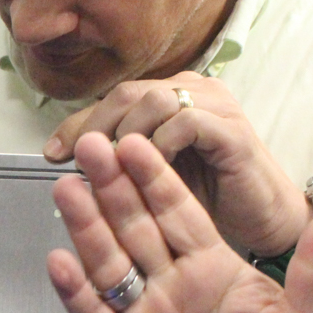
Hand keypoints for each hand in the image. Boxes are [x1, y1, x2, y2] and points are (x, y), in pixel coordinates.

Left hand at [44, 73, 311, 254]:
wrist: (260, 220)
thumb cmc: (204, 198)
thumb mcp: (147, 177)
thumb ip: (114, 160)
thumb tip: (62, 155)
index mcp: (169, 98)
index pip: (113, 99)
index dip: (79, 125)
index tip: (52, 155)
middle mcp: (192, 92)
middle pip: (128, 93)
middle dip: (96, 129)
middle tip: (79, 165)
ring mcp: (215, 107)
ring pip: (154, 101)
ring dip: (126, 137)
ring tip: (116, 173)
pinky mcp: (232, 131)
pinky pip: (186, 123)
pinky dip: (160, 147)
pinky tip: (149, 176)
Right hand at [46, 132, 312, 312]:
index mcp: (210, 268)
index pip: (178, 213)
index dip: (156, 178)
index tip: (136, 143)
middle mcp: (169, 286)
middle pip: (135, 228)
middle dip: (112, 187)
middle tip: (91, 146)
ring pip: (108, 264)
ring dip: (86, 227)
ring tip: (67, 190)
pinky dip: (76, 293)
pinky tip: (61, 262)